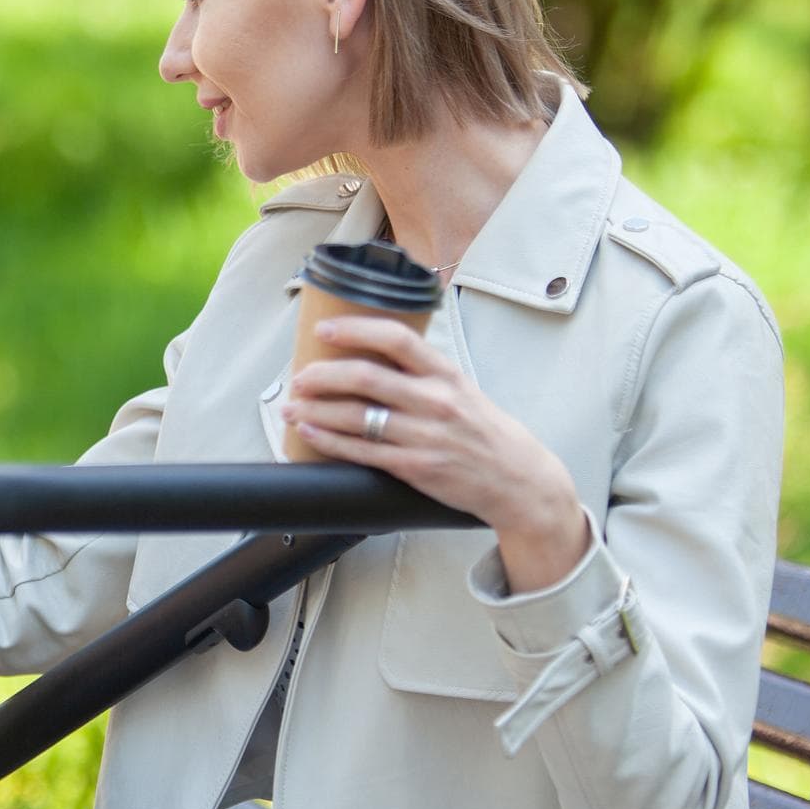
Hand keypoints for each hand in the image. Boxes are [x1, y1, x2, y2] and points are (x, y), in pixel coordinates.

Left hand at [281, 316, 590, 591]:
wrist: (518, 479)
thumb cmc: (483, 431)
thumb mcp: (461, 389)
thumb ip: (421, 373)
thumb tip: (369, 354)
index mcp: (446, 374)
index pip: (397, 339)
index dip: (355, 329)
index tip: (323, 329)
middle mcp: (435, 401)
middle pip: (366, 377)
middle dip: (322, 375)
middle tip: (298, 376)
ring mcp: (425, 435)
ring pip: (357, 417)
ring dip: (315, 410)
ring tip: (291, 406)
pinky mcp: (416, 467)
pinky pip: (362, 452)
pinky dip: (329, 440)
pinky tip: (308, 432)